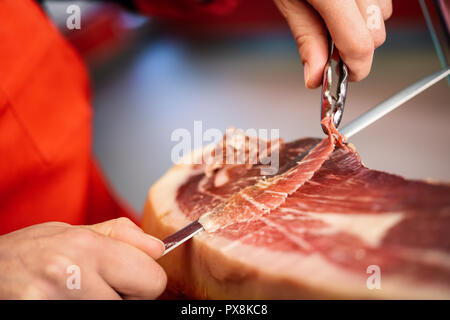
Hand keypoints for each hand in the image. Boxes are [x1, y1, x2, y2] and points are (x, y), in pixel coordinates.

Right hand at [0, 218, 165, 298]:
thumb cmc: (29, 252)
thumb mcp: (73, 231)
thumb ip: (120, 236)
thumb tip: (159, 248)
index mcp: (88, 247)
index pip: (153, 280)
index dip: (143, 280)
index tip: (127, 278)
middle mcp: (73, 276)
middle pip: (138, 305)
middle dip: (126, 297)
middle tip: (99, 288)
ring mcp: (55, 303)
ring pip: (115, 313)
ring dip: (105, 307)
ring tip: (78, 295)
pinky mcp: (43, 318)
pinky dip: (85, 314)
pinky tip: (65, 303)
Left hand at [274, 0, 392, 87]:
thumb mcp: (289, 1)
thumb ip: (306, 39)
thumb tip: (315, 76)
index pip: (358, 44)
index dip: (354, 69)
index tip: (344, 77)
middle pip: (376, 34)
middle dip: (356, 49)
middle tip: (332, 46)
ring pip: (384, 14)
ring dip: (363, 25)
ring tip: (335, 15)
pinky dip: (367, 6)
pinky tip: (346, 2)